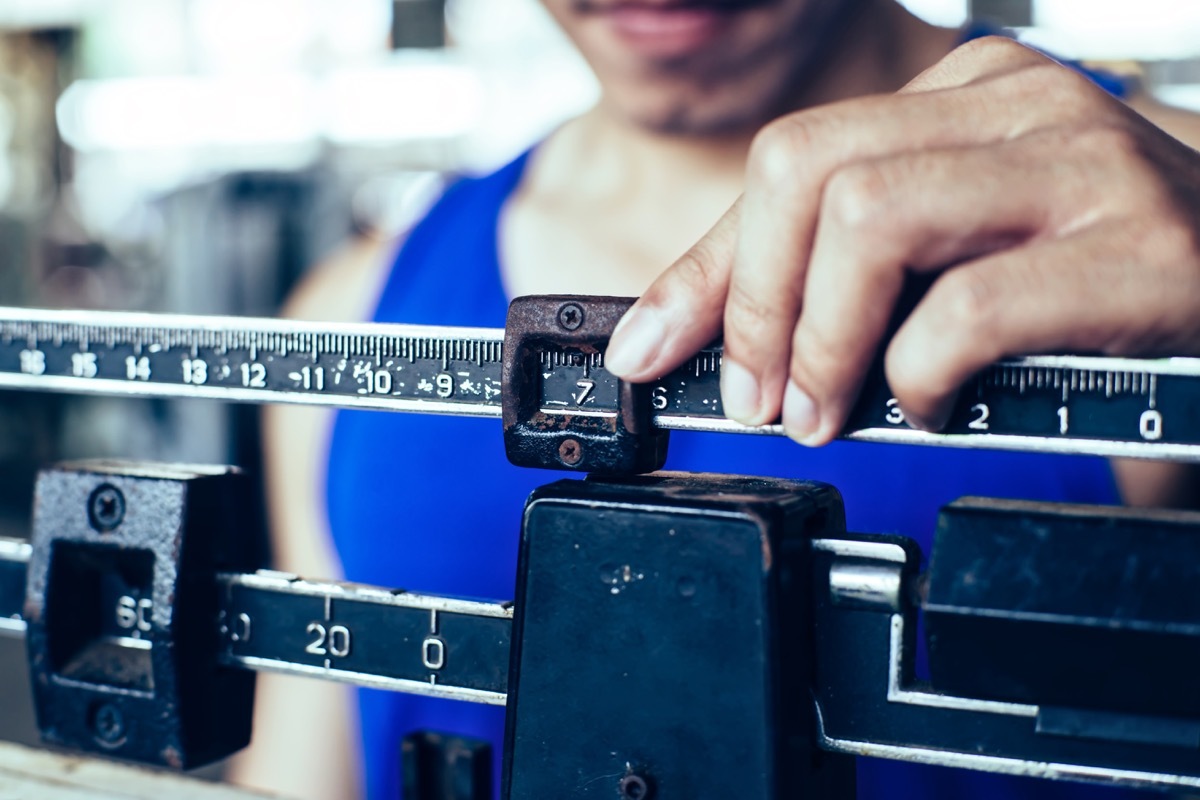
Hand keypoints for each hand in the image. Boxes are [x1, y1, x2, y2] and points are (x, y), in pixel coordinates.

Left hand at [604, 36, 1199, 444]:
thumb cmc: (1098, 277)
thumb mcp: (957, 253)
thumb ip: (850, 276)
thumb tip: (716, 338)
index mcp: (961, 97)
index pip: (786, 164)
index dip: (703, 270)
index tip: (648, 348)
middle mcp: (1015, 105)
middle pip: (804, 174)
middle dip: (750, 305)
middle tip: (754, 400)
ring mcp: (1078, 165)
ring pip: (868, 220)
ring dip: (820, 341)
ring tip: (826, 412)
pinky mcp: (1137, 246)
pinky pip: (968, 307)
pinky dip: (920, 373)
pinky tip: (931, 401)